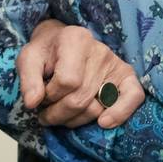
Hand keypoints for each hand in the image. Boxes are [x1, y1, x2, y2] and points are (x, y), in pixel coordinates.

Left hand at [17, 20, 143, 128]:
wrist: (60, 41)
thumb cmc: (45, 52)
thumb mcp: (28, 59)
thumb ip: (28, 79)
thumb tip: (33, 103)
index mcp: (75, 39)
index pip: (67, 81)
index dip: (50, 95)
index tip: (41, 95)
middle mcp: (99, 50)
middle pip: (80, 98)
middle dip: (58, 113)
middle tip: (46, 113)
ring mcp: (114, 63)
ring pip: (97, 107)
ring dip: (75, 120)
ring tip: (61, 114)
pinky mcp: (126, 75)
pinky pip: (134, 96)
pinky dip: (120, 113)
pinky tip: (104, 123)